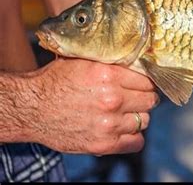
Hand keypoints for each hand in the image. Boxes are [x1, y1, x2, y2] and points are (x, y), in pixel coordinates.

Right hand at [26, 58, 157, 154]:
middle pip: (150, 100)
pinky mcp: (104, 144)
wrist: (31, 108)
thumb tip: (136, 59)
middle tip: (135, 99)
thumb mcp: (83, 62)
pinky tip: (124, 131)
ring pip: (145, 120)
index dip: (144, 83)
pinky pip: (136, 142)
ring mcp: (110, 123)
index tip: (141, 85)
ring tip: (125, 114)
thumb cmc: (55, 82)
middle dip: (144, 98)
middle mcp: (113, 99)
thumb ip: (111, 62)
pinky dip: (133, 137)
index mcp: (109, 75)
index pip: (147, 80)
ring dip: (137, 117)